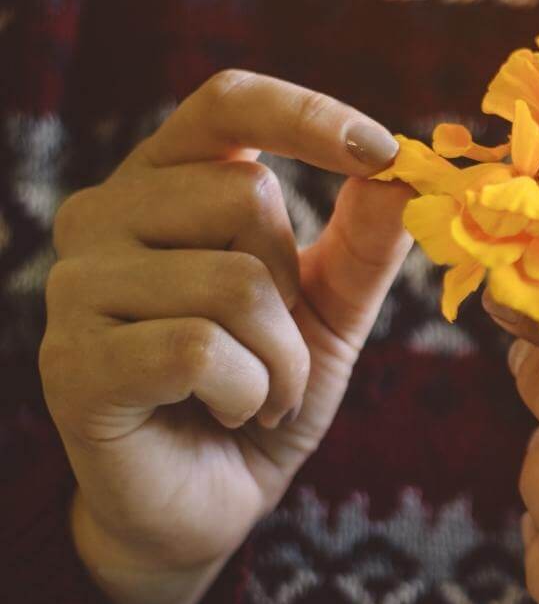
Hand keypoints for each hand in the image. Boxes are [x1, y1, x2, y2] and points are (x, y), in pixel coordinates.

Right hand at [39, 71, 412, 603]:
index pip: (227, 102)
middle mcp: (103, 217)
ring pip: (233, 282)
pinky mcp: (72, 364)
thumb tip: (403, 170)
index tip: (383, 151)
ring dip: (281, 359)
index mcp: (164, 184)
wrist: (208, 501)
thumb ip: (363, 242)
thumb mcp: (329, 312)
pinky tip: (229, 414)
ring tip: (260, 395)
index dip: (307, 115)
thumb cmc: (264, 390)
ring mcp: (75, 289)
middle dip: (295, 290)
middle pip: (244, 195)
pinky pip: (199, 349)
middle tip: (278, 350)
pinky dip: (247, 392)